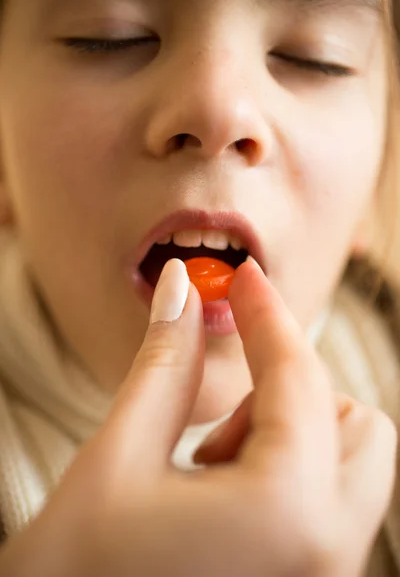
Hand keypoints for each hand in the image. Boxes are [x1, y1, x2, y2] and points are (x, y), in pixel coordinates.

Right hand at [1, 258, 395, 576]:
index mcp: (288, 516)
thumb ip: (165, 364)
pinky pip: (328, 504)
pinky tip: (217, 493)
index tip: (241, 277)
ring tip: (207, 461)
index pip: (298, 377)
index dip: (266, 314)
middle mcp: (329, 557)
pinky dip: (289, 471)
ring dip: (292, 433)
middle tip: (221, 401)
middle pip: (357, 422)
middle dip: (294, 388)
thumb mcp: (116, 460)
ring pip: (349, 463)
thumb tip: (181, 288)